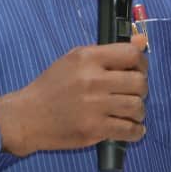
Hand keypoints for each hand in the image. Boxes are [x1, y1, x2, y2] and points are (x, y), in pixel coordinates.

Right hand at [0, 34, 148, 156]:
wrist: (28, 116)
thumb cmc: (52, 85)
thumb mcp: (75, 59)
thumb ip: (108, 51)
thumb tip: (142, 40)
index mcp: (87, 58)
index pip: (131, 54)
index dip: (141, 62)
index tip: (138, 70)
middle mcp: (92, 80)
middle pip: (139, 82)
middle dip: (142, 89)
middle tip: (133, 93)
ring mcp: (94, 106)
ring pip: (137, 107)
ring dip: (139, 111)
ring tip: (131, 112)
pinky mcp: (94, 129)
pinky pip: (129, 130)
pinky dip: (136, 131)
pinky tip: (132, 128)